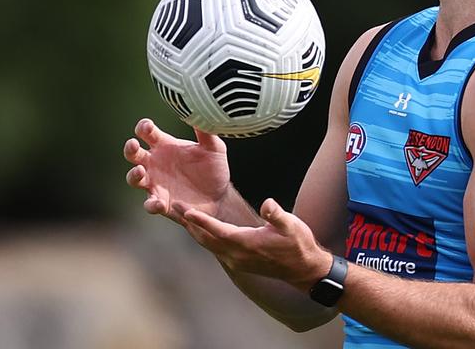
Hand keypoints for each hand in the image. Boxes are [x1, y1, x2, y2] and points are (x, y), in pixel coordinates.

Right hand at [123, 117, 230, 223]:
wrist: (220, 197)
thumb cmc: (214, 169)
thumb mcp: (214, 149)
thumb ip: (206, 133)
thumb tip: (202, 113)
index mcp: (165, 146)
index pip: (147, 133)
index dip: (144, 127)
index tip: (147, 126)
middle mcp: (155, 164)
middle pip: (133, 153)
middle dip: (130, 148)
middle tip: (133, 144)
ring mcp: (155, 183)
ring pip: (134, 178)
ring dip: (134, 175)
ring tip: (141, 171)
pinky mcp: (161, 202)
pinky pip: (150, 204)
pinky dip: (151, 204)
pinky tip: (159, 203)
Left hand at [183, 197, 331, 288]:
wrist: (303, 269)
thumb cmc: (298, 244)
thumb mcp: (292, 226)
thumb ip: (277, 215)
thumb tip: (267, 205)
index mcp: (247, 243)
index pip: (218, 230)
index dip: (201, 220)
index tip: (185, 210)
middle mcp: (237, 254)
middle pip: (205, 238)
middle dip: (188, 223)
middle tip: (171, 207)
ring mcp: (236, 260)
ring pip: (207, 244)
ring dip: (193, 230)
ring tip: (177, 215)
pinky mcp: (238, 262)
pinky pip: (214, 248)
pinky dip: (203, 237)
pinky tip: (196, 228)